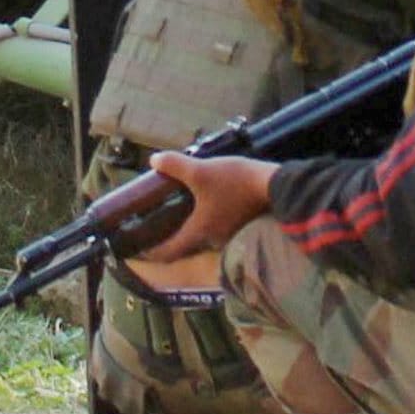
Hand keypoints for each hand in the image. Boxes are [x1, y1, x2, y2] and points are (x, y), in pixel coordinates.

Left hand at [141, 151, 279, 264]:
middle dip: (170, 236)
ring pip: (202, 235)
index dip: (151, 252)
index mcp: (199, 232)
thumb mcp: (201, 171)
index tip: (138, 249)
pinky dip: (206, 219)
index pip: (169, 251)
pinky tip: (205, 202)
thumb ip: (176, 167)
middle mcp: (213, 240)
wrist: (276, 186)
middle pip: (185, 244)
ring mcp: (230, 234)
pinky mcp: (242, 224)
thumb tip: (154, 161)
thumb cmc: (235, 184)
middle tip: (157, 222)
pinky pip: (217, 226)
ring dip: (190, 226)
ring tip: (179, 208)